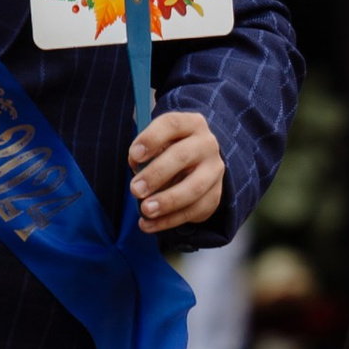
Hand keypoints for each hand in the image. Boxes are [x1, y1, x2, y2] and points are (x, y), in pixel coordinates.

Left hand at [131, 108, 226, 233]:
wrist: (199, 163)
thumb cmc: (168, 150)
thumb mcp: (157, 143)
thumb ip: (145, 153)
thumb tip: (137, 169)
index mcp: (190, 124)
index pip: (172, 125)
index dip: (151, 139)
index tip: (134, 155)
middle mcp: (206, 144)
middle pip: (182, 156)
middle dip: (156, 174)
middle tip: (134, 190)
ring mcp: (215, 170)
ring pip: (194, 187)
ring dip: (167, 201)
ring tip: (145, 210)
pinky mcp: (215, 194)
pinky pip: (194, 210)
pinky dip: (169, 220)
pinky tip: (149, 225)